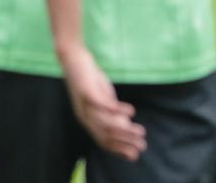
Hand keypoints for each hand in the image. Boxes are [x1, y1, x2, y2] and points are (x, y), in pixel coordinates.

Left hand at [59, 47, 145, 161]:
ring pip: (106, 124)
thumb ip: (111, 111)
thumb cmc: (89, 79)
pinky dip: (118, 110)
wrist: (73, 59)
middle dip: (125, 143)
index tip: (134, 155)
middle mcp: (84, 116)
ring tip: (140, 131)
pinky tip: (132, 112)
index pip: (103, 141)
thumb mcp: (102, 98)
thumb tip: (126, 125)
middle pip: (106, 135)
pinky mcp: (87, 92)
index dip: (119, 150)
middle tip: (142, 146)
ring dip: (125, 130)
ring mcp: (85, 105)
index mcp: (87, 120)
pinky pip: (103, 105)